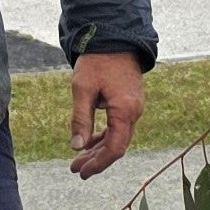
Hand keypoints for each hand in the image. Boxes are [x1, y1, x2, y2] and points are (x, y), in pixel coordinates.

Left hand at [68, 49, 145, 178]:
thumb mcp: (82, 89)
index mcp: (125, 110)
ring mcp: (134, 108)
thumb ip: (81, 119)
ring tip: (79, 160)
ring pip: (118, 137)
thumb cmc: (97, 60)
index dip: (98, 163)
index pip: (115, 148)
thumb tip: (77, 147)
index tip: (81, 171)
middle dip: (97, 160)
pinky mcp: (129, 103)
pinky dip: (105, 136)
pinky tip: (90, 142)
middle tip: (76, 170)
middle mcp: (134, 112)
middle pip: (117, 146)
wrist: (114, 37)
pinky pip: (119, 127)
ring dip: (99, 150)